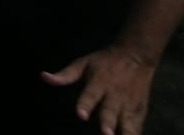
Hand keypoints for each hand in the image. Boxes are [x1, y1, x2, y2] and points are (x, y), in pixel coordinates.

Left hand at [41, 45, 155, 134]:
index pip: (90, 94)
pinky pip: (138, 127)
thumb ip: (65, 74)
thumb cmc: (104, 61)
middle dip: (108, 123)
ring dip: (125, 132)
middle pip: (110, 110)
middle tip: (106, 134)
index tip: (81, 115)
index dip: (85, 105)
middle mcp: (114, 94)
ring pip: (127, 121)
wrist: (135, 55)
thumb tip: (43, 76)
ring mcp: (129, 104)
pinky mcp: (140, 111)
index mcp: (99, 81)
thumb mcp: (83, 63)